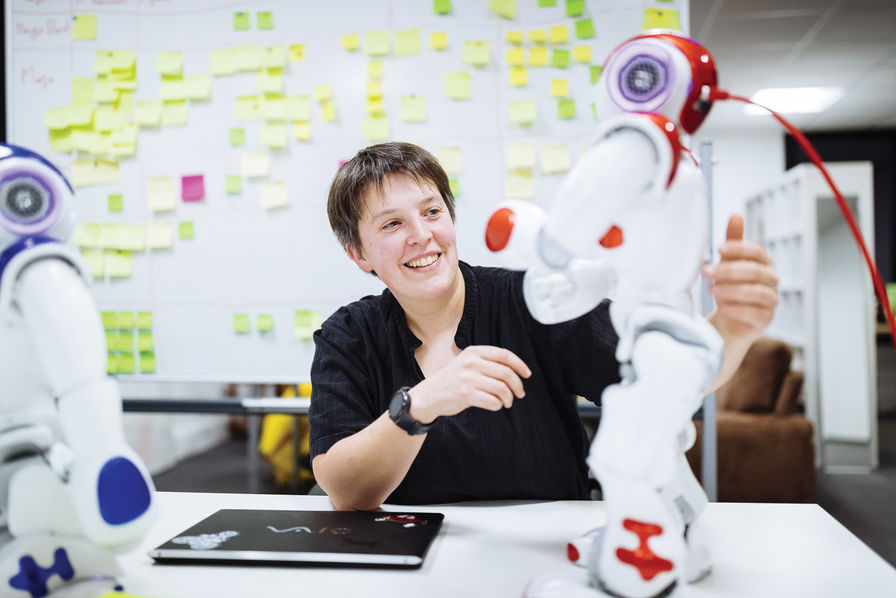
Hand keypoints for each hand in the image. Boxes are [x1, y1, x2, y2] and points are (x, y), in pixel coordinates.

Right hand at [408, 346, 531, 423]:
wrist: (429, 395)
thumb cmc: (452, 380)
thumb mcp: (466, 363)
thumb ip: (487, 362)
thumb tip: (515, 370)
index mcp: (474, 352)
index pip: (504, 355)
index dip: (519, 365)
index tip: (527, 374)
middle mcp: (471, 362)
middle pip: (506, 373)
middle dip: (517, 385)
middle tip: (520, 393)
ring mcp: (468, 378)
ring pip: (502, 389)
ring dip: (509, 398)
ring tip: (507, 402)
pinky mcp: (466, 394)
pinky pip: (493, 401)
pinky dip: (498, 405)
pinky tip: (495, 405)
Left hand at [701, 214, 777, 343]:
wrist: (728, 319)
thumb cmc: (729, 286)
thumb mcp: (727, 263)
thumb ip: (733, 241)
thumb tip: (736, 215)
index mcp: (763, 263)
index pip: (756, 251)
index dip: (738, 249)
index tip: (718, 249)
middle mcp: (771, 280)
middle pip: (754, 271)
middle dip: (728, 271)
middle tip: (706, 271)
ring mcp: (771, 300)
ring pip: (756, 292)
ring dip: (731, 290)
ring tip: (711, 290)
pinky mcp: (766, 319)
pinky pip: (754, 313)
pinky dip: (737, 309)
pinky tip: (722, 307)